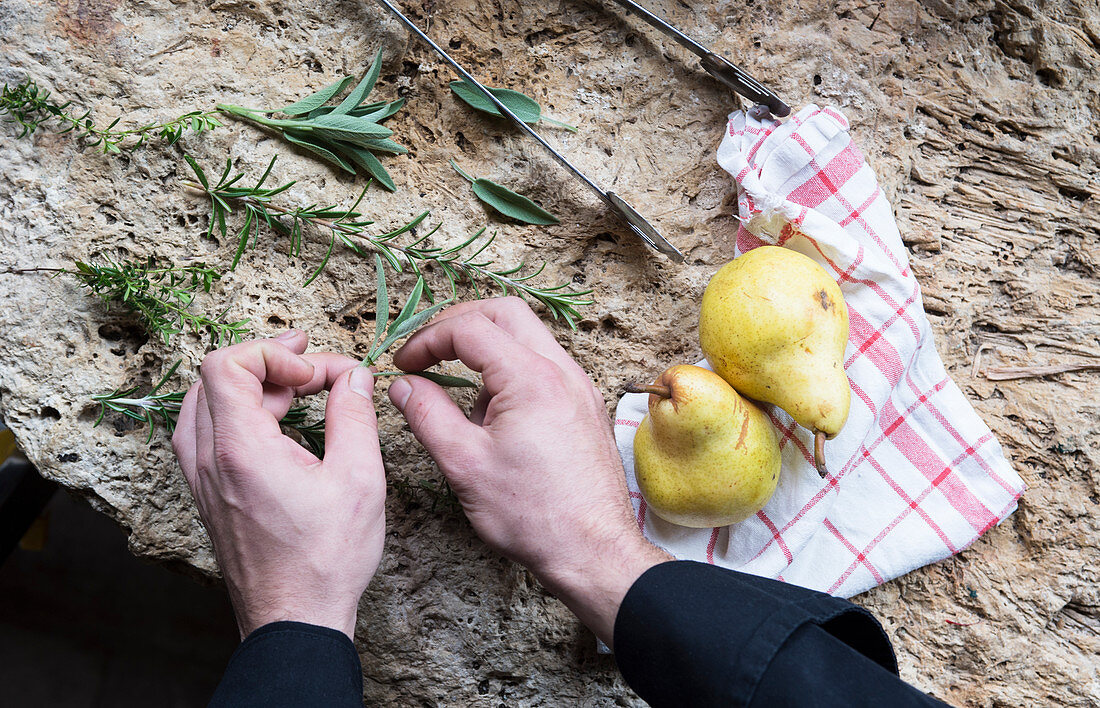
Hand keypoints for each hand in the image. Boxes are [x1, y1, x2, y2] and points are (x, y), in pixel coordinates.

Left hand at [172, 330, 385, 639]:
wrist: (294, 619)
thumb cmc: (325, 559)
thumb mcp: (358, 478)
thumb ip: (354, 415)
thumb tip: (354, 377)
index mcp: (240, 449)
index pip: (228, 363)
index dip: (274, 354)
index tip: (317, 374)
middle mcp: (208, 459)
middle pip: (216, 376)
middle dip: (270, 363)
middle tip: (317, 372)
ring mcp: (202, 478)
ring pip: (207, 401)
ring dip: (253, 386)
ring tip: (300, 393)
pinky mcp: (209, 493)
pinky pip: (208, 431)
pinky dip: (241, 413)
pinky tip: (281, 427)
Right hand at [387, 298, 670, 646]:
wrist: (592, 550)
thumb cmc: (532, 514)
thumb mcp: (464, 464)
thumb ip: (426, 415)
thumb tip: (402, 386)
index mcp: (531, 377)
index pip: (469, 328)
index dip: (426, 339)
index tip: (403, 364)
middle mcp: (562, 371)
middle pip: (504, 313)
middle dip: (458, 323)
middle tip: (427, 350)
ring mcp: (579, 386)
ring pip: (527, 336)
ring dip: (486, 347)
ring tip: (457, 390)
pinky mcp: (585, 406)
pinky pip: (543, 365)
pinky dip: (510, 370)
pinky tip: (492, 413)